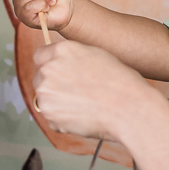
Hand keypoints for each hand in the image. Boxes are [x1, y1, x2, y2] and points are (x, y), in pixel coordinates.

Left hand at [32, 40, 164, 141]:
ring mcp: (46, 92)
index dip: (51, 65)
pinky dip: (62, 119)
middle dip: (53, 85)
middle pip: (40, 77)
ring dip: (58, 103)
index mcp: (62, 50)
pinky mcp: (49, 114)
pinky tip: (82, 115)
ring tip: (83, 105)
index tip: (60, 74)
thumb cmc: (120, 82)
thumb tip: (63, 64)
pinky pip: (51, 117)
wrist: (128, 107)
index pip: (40, 56)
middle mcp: (49, 69)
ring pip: (44, 98)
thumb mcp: (96, 55)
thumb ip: (72, 57)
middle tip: (76, 93)